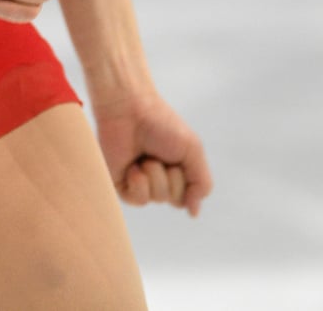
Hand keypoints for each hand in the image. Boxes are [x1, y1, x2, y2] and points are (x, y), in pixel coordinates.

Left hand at [92, 87, 212, 216]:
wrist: (130, 109)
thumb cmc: (161, 123)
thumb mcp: (192, 150)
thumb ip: (201, 183)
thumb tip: (194, 213)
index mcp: (175, 171)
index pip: (188, 196)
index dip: (188, 180)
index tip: (180, 155)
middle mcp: (157, 179)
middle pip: (175, 199)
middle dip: (173, 175)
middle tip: (161, 153)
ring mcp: (139, 183)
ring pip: (158, 198)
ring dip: (155, 174)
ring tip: (145, 155)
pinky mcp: (121, 184)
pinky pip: (139, 200)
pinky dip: (139, 182)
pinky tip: (133, 165)